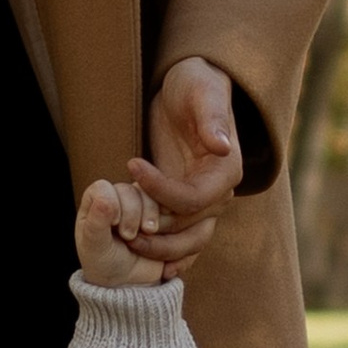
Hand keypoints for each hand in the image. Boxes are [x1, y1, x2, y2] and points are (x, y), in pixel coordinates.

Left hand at [76, 177, 170, 288]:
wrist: (129, 282)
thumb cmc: (104, 263)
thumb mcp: (95, 247)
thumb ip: (96, 222)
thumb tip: (104, 198)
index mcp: (95, 202)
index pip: (105, 188)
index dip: (112, 203)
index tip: (114, 226)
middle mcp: (116, 198)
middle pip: (129, 190)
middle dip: (132, 213)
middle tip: (128, 237)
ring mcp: (138, 204)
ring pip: (150, 194)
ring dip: (150, 214)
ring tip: (147, 234)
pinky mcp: (157, 212)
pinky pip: (167, 204)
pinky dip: (165, 218)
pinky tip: (157, 234)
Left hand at [128, 55, 242, 271]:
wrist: (190, 88)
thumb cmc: (197, 85)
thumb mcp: (202, 93)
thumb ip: (211, 119)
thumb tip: (221, 146)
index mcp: (226, 171)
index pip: (194, 198)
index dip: (161, 191)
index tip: (132, 166)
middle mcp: (219, 192)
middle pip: (189, 228)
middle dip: (156, 231)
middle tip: (121, 228)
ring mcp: (202, 201)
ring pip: (187, 240)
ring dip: (159, 247)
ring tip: (126, 242)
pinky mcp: (185, 202)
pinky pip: (181, 235)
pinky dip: (166, 251)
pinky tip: (146, 262)